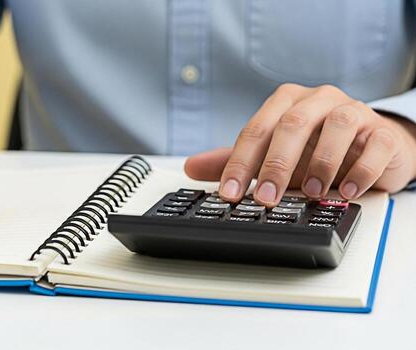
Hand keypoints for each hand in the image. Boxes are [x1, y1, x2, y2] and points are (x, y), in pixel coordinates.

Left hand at [185, 84, 415, 205]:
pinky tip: (349, 191)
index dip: (241, 162)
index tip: (230, 194)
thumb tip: (190, 167)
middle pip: (292, 124)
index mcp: (287, 103)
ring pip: (337, 126)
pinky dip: (361, 169)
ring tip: (311, 193)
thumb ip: (237, 160)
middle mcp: (318, 100)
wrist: (370, 147)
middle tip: (266, 198)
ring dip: (321, 162)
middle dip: (276, 164)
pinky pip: (375, 145)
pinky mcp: (384, 132)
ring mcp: (354, 112)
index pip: (257, 129)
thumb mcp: (273, 156)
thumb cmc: (316, 149)